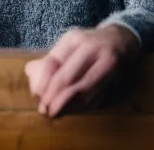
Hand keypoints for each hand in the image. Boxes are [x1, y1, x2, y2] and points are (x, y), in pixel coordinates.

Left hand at [24, 24, 140, 117]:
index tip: (37, 96)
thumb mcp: (69, 43)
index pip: (57, 64)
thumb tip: (30, 72)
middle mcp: (94, 51)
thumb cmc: (90, 42)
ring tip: (56, 113)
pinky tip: (72, 110)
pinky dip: (82, 108)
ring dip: (69, 107)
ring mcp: (109, 67)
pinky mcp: (120, 81)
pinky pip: (97, 100)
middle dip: (56, 99)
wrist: (124, 40)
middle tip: (46, 111)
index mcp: (77, 39)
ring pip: (85, 94)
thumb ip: (51, 59)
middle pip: (72, 81)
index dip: (45, 83)